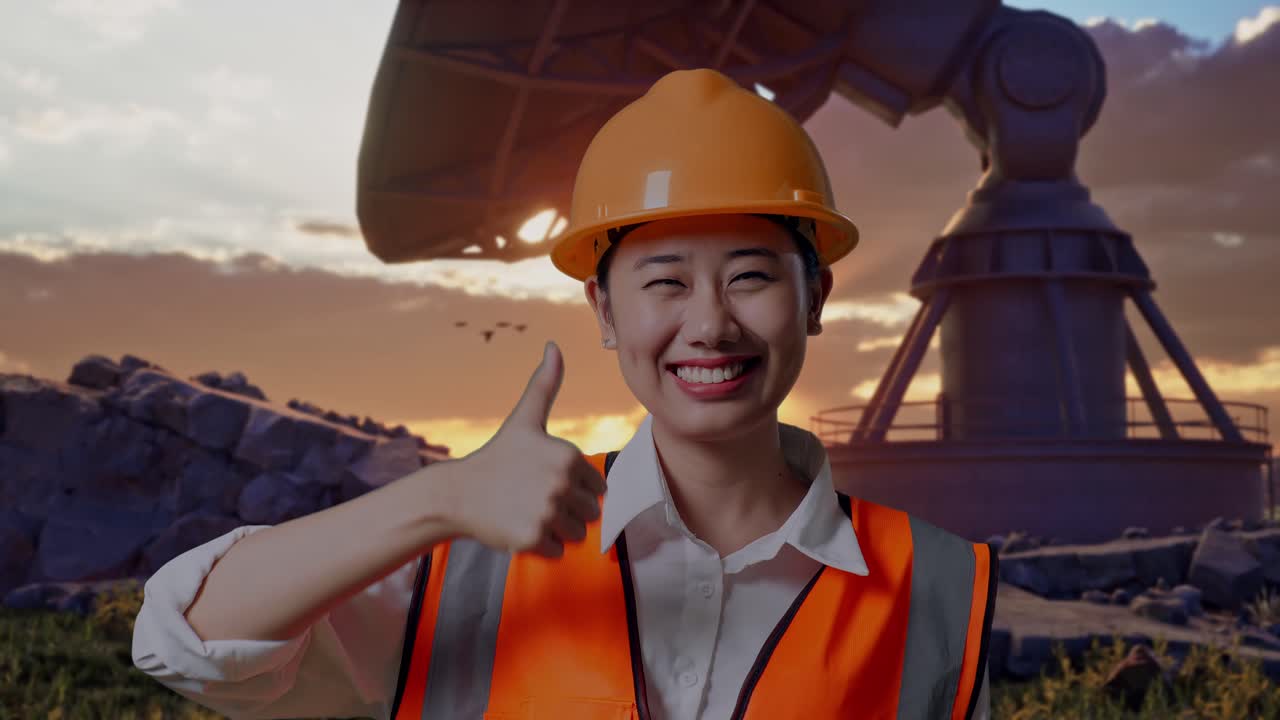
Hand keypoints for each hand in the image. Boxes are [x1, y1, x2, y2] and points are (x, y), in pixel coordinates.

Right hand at [444, 341, 606, 557]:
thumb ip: (546, 384)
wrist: (457, 493)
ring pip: (577, 534)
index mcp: (569, 456)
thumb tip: (554, 346)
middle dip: (567, 511)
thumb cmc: (497, 456)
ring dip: (556, 530)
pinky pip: (558, 552)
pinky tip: (518, 527)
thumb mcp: (525, 419)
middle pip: (590, 513)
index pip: (598, 488)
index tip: (545, 481)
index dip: (574, 488)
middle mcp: (562, 482)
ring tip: (527, 512)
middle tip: (534, 499)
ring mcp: (547, 511)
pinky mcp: (533, 537)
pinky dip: (542, 547)